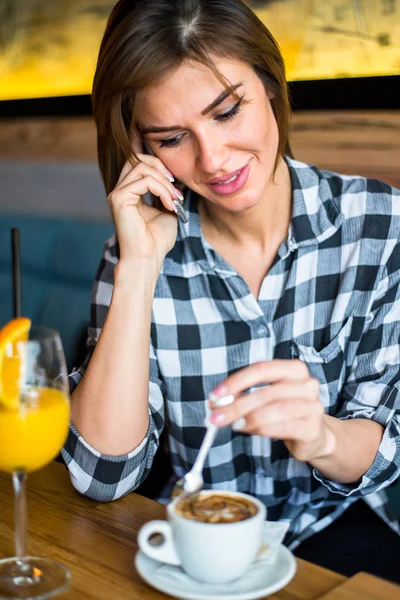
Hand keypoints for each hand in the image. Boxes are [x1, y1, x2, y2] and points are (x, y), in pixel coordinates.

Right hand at [108, 134, 182, 267]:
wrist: (148, 258)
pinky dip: (162, 190)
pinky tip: (169, 205)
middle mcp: (120, 191)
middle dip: (160, 166)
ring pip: (141, 167)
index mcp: (129, 193)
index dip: (159, 166)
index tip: (175, 184)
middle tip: (175, 186)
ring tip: (175, 200)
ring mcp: (117, 194)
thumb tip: (176, 180)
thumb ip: (168, 193)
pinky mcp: (119, 199)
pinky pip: (144, 181)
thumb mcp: (167, 211)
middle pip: (136, 158)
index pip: (139, 163)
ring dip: (164, 182)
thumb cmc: (157, 240)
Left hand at [209, 360, 334, 461]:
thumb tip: (217, 402)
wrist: (314, 436)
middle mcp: (308, 384)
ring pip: (275, 409)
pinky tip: (250, 431)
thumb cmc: (285, 412)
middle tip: (216, 416)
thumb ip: (245, 396)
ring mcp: (313, 406)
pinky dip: (262, 429)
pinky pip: (283, 427)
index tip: (216, 394)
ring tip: (233, 425)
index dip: (237, 381)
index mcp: (294, 369)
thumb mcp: (266, 399)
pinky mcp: (312, 428)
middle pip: (266, 392)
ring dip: (249, 418)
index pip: (262, 369)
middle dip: (237, 405)